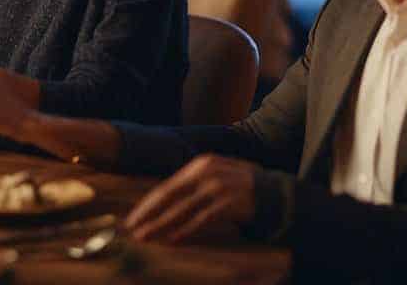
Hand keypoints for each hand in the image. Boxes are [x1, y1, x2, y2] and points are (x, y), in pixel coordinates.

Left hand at [125, 154, 255, 243]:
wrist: (274, 193)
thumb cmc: (238, 188)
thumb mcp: (213, 177)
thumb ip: (191, 186)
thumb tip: (161, 204)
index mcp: (198, 165)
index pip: (166, 187)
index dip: (148, 205)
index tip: (133, 219)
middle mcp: (205, 172)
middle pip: (169, 196)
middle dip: (148, 215)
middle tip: (132, 229)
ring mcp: (217, 187)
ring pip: (181, 210)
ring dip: (161, 225)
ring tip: (146, 237)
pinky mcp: (228, 202)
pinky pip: (201, 220)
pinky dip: (186, 230)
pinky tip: (173, 240)